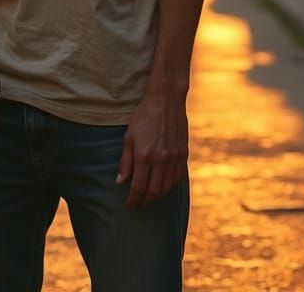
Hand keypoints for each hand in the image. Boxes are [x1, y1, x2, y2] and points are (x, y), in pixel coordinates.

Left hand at [116, 90, 188, 207]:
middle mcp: (160, 159)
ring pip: (166, 187)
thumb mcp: (129, 136)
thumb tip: (120, 182)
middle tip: (138, 203)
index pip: (138, 187)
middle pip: (153, 191)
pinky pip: (177, 178)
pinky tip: (163, 186)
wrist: (166, 99)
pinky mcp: (183, 154)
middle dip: (144, 201)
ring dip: (157, 196)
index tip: (129, 204)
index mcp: (144, 154)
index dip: (133, 199)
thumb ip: (125, 161)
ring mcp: (174, 157)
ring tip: (149, 197)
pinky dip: (169, 186)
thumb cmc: (144, 116)